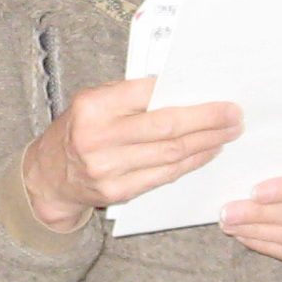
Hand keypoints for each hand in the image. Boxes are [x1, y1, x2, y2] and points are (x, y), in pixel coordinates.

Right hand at [21, 77, 241, 232]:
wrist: (48, 177)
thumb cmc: (78, 131)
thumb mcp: (93, 103)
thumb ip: (129, 96)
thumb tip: (180, 90)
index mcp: (93, 106)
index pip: (148, 94)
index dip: (186, 96)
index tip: (215, 95)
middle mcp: (98, 137)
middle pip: (166, 127)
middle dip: (207, 121)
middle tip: (234, 116)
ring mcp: (108, 168)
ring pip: (170, 154)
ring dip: (206, 143)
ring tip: (227, 133)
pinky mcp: (118, 191)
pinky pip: (164, 175)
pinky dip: (190, 162)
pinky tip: (206, 152)